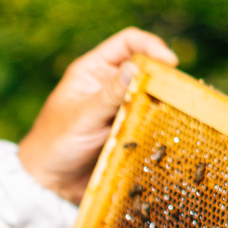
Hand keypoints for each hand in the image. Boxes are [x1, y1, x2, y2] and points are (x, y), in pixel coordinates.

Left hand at [18, 28, 177, 203]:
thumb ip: (111, 94)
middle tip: (179, 90)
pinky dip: (159, 125)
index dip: (150, 46)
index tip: (170, 62)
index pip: (127, 43)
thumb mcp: (83, 116)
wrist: (49, 183)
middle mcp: (108, 86)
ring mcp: (118, 110)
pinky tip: (167, 130)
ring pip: (150, 97)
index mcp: (93, 71)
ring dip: (162, 103)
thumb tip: (138, 68)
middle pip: (145, 69)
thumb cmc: (55, 143)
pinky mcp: (126, 132)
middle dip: (162, 76)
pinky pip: (149, 123)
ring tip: (176, 111)